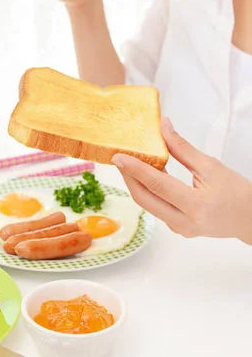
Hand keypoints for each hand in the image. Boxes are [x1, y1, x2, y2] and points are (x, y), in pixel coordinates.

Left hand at [111, 117, 251, 243]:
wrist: (250, 218)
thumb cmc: (237, 192)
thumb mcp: (211, 166)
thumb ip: (182, 148)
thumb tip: (163, 127)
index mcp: (195, 206)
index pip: (157, 184)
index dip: (135, 169)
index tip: (118, 156)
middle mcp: (183, 222)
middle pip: (145, 199)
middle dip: (129, 177)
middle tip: (119, 158)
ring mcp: (179, 229)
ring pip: (148, 205)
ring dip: (137, 184)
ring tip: (130, 163)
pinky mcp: (177, 229)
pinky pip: (156, 208)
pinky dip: (149, 191)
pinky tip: (147, 176)